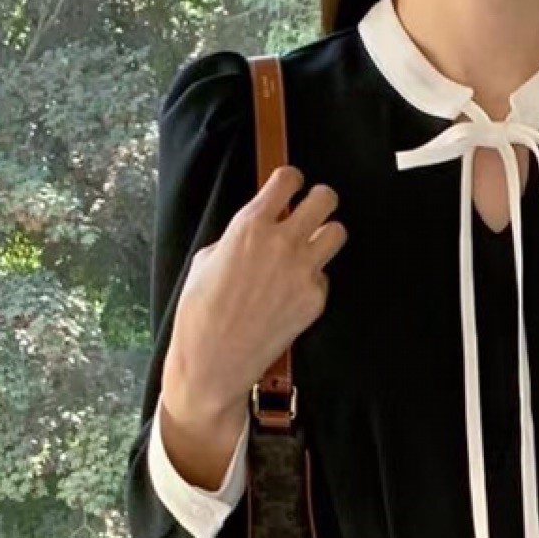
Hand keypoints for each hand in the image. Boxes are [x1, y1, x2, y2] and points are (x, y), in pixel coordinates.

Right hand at [159, 164, 346, 489]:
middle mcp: (283, 242)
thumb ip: (240, 235)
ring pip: (337, 233)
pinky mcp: (314, 300)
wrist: (215, 359)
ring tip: (312, 244)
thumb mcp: (208, 257)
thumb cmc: (202, 310)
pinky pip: (325, 277)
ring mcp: (303, 272)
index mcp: (251, 224)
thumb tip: (259, 229)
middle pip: (325, 198)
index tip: (291, 185)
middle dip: (320, 199)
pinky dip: (314, 279)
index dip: (291, 179)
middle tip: (313, 207)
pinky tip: (294, 290)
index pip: (288, 178)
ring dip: (326, 234)